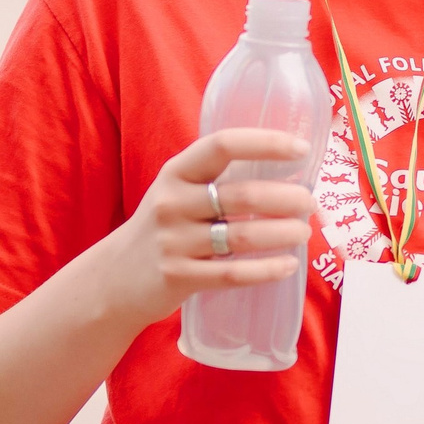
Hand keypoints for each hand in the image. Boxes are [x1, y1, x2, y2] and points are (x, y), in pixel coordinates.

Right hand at [97, 129, 314, 329]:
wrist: (113, 279)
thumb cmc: (165, 228)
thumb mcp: (178, 192)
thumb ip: (218, 180)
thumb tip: (287, 174)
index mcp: (176, 172)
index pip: (223, 145)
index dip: (266, 143)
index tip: (301, 150)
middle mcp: (172, 202)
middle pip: (242, 195)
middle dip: (287, 199)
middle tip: (309, 204)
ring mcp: (173, 242)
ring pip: (242, 236)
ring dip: (283, 233)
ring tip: (304, 232)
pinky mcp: (177, 277)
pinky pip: (232, 273)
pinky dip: (266, 269)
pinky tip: (289, 265)